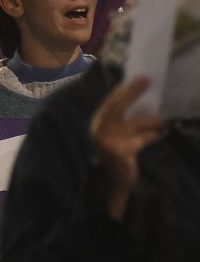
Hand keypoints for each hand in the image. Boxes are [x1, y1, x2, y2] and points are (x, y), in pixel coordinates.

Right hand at [89, 77, 163, 220]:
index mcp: (97, 123)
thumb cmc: (118, 157)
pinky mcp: (118, 151)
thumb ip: (124, 122)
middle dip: (132, 91)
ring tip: (163, 118)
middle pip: (116, 105)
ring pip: (133, 124)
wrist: (112, 183)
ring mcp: (107, 140)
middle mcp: (99, 129)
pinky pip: (140, 139)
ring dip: (151, 120)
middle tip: (147, 80)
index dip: (123, 89)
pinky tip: (161, 133)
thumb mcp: (118, 136)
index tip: (138, 78)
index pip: (110, 102)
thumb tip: (146, 103)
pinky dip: (152, 136)